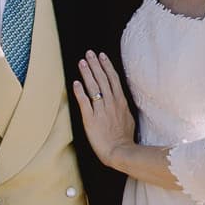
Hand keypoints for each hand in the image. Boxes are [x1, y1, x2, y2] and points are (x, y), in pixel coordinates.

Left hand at [73, 51, 135, 167]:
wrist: (120, 151)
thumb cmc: (125, 138)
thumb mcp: (129, 119)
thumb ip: (123, 107)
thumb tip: (120, 100)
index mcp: (120, 102)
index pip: (113, 79)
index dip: (106, 66)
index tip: (101, 56)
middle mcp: (111, 103)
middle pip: (103, 79)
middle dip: (95, 65)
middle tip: (89, 53)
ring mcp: (101, 110)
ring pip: (94, 87)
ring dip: (87, 73)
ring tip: (82, 62)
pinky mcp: (91, 119)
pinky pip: (85, 103)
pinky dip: (80, 92)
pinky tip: (76, 83)